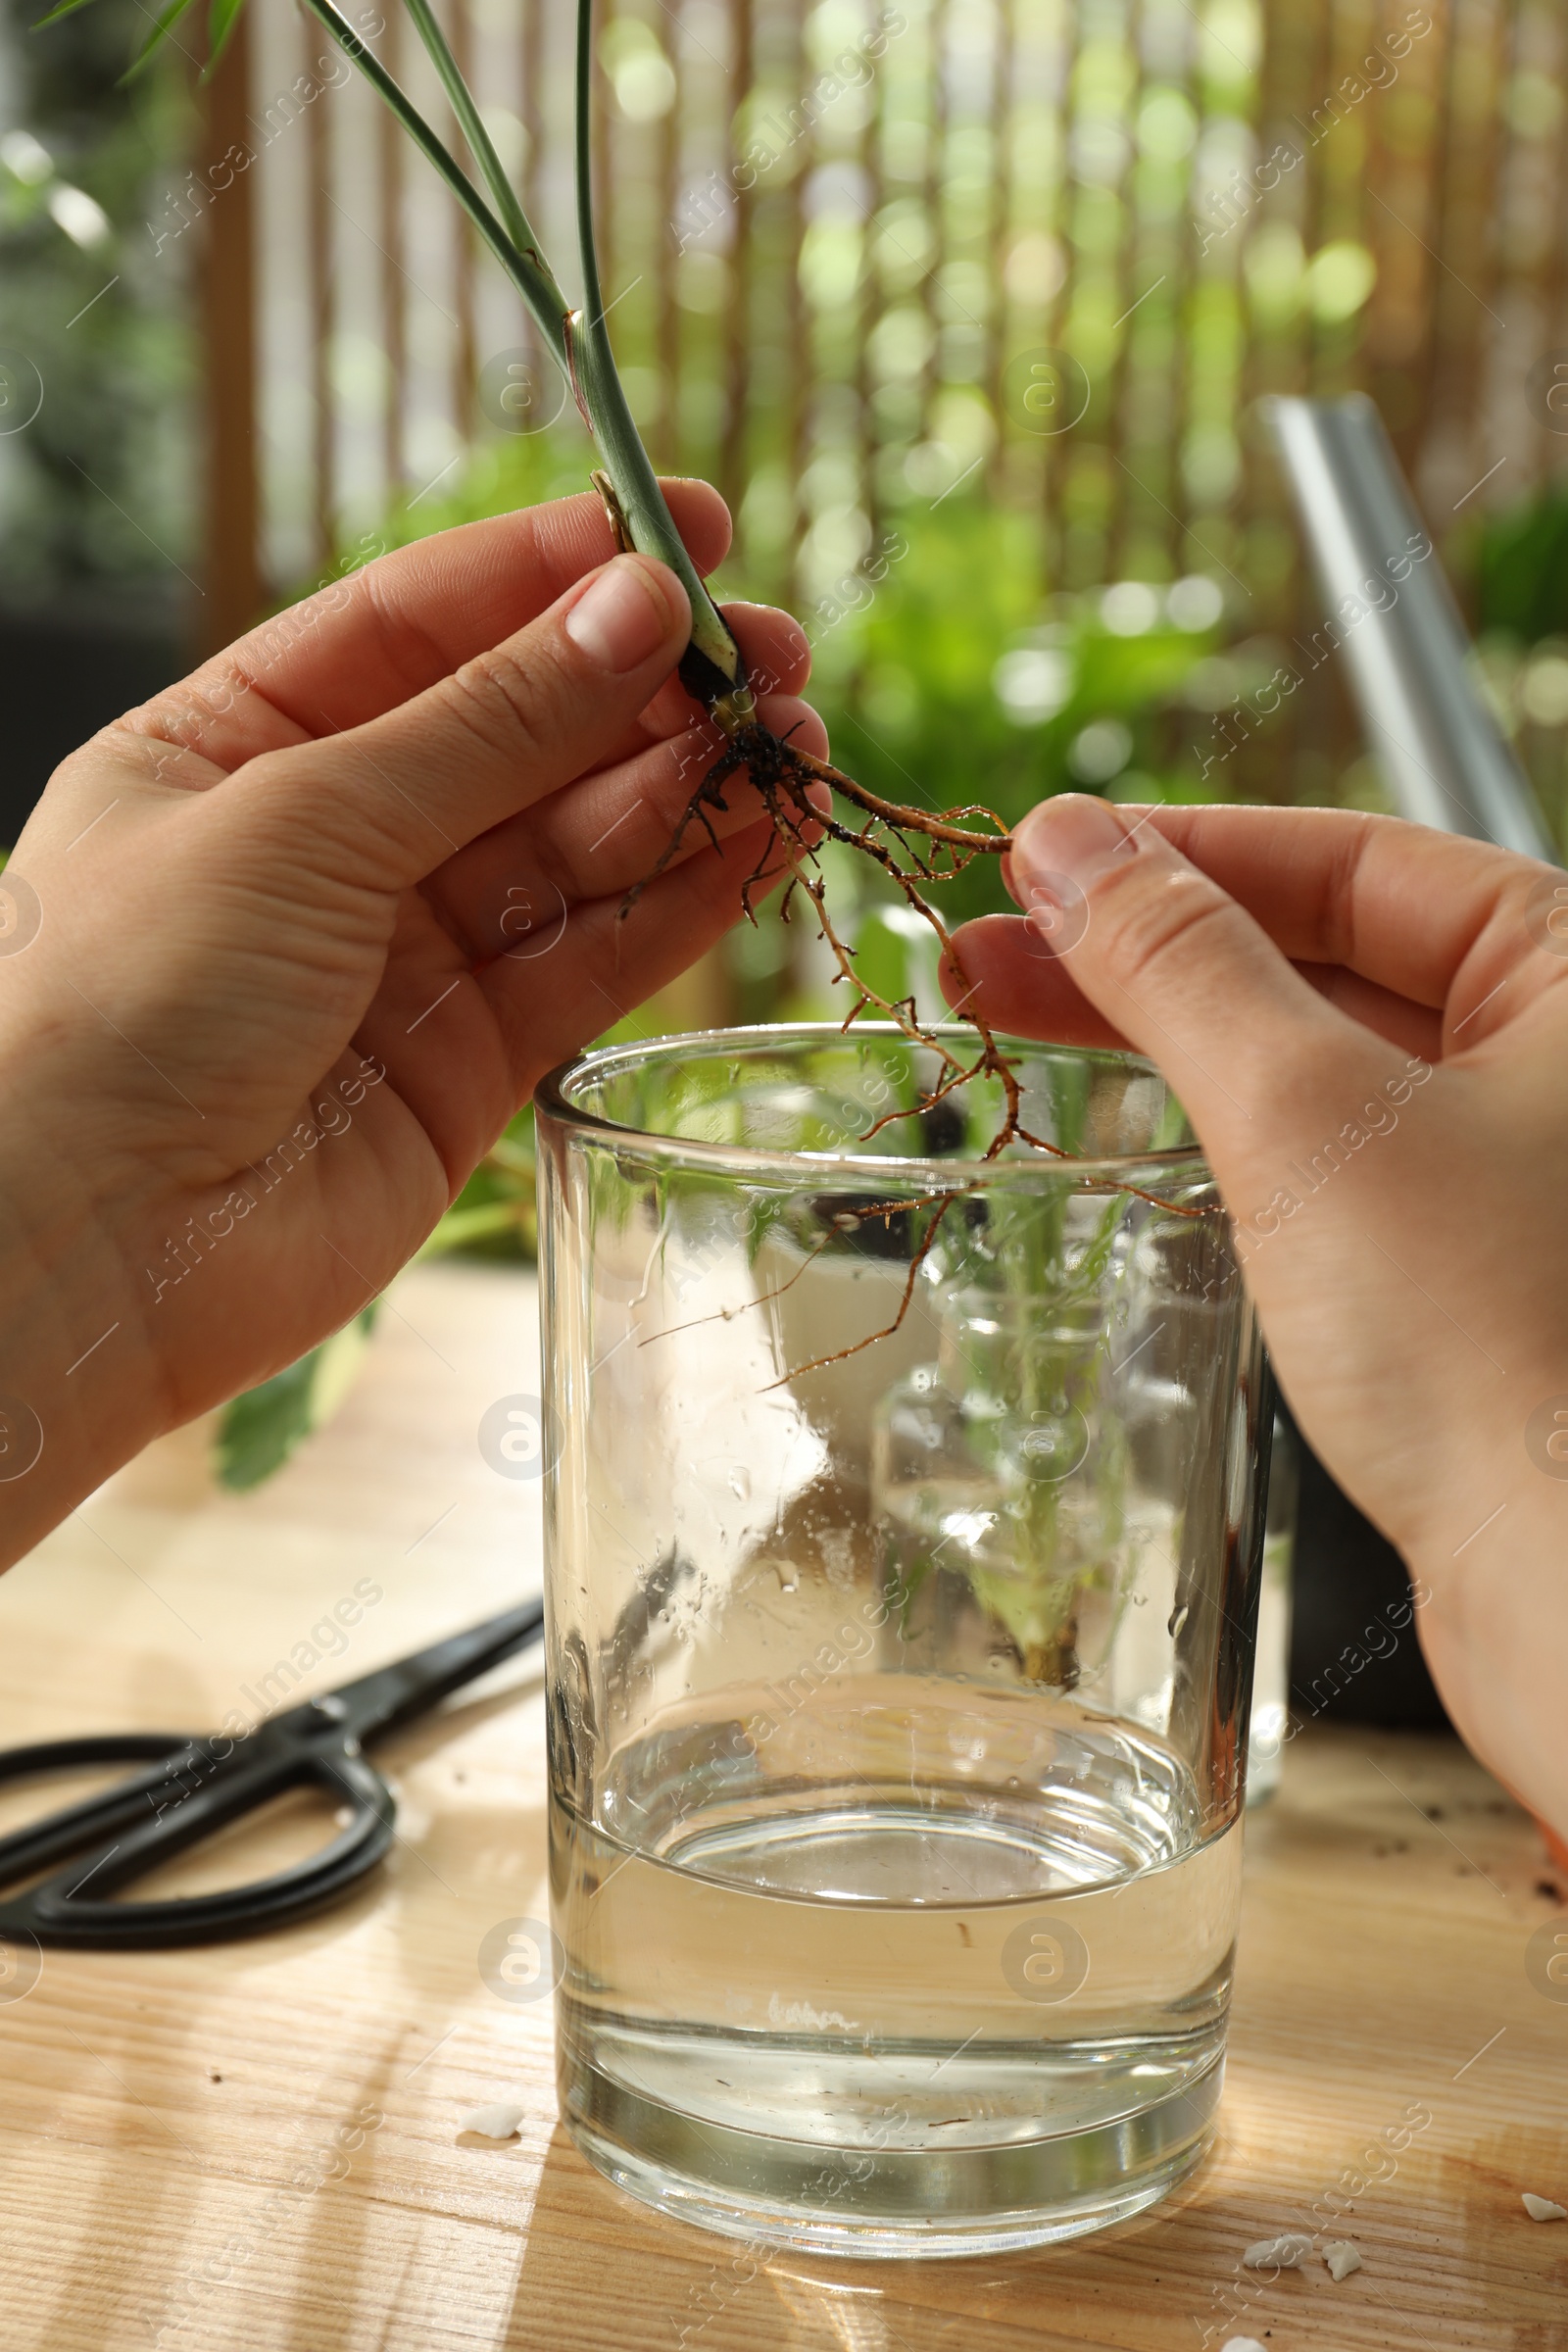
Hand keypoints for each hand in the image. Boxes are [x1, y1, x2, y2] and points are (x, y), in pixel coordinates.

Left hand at [0, 482, 820, 1560]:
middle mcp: (329, 840)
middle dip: (646, 690)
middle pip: (519, 733)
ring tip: (789, 746)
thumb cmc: (121, 1000)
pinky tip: (760, 844)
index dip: (556, 571)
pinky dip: (680, 903)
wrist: (81, 1250)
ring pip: (575, 848)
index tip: (689, 530)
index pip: (421, 622)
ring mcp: (404, 956)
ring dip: (685, 791)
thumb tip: (638, 610)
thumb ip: (487, 726)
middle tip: (771, 660)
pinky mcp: (470, 1065)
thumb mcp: (303, 817)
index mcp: (238, 741)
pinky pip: (594, 961)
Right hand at [949, 795, 1567, 1834]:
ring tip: (1018, 1022)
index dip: (1177, 851)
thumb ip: (1183, 965)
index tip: (1039, 858)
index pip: (1351, 856)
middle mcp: (1560, 1057)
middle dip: (1147, 947)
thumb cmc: (1500, 1352)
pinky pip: (1334, 1154)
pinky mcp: (1477, 1270)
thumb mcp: (1310, 1116)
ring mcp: (1520, 1167)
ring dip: (1172, 1034)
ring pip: (1321, 1053)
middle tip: (988, 953)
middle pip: (1325, 949)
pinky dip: (1230, 1129)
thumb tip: (1073, 845)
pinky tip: (1140, 1130)